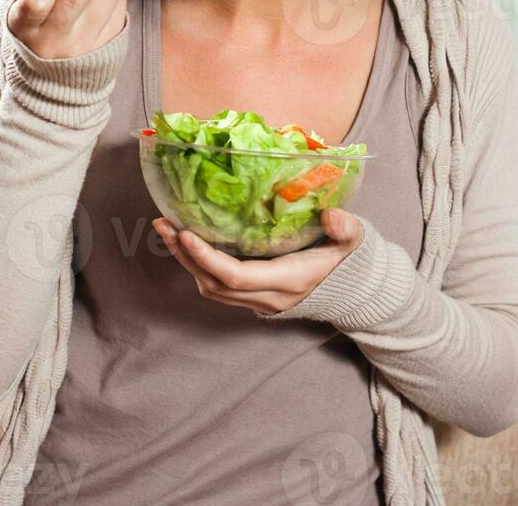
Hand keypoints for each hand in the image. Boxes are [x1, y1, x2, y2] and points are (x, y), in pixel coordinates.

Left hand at [152, 208, 363, 315]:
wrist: (354, 293)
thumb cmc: (349, 262)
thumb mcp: (354, 241)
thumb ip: (345, 229)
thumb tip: (332, 215)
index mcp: (287, 280)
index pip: (236, 277)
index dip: (207, 258)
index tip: (186, 233)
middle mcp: (268, 296)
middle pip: (214, 285)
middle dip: (185, 256)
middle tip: (164, 225)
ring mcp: (259, 301)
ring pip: (211, 289)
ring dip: (186, 261)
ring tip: (168, 230)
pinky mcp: (254, 298)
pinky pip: (218, 288)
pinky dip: (198, 266)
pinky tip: (189, 243)